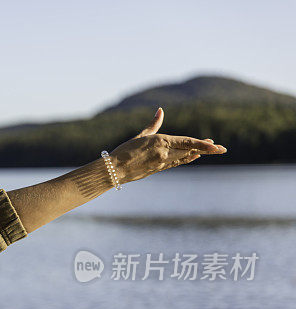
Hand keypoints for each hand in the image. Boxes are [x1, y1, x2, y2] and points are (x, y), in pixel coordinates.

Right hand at [108, 108, 226, 183]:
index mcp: (161, 142)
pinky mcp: (159, 169)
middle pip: (190, 151)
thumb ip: (153, 124)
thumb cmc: (124, 151)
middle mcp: (164, 154)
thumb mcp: (140, 136)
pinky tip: (193, 157)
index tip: (214, 144)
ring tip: (212, 150)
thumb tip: (160, 110)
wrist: (114, 170)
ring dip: (198, 153)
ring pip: (185, 157)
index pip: (187, 142)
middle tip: (221, 148)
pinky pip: (177, 163)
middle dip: (206, 149)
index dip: (202, 144)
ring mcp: (163, 163)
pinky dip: (187, 159)